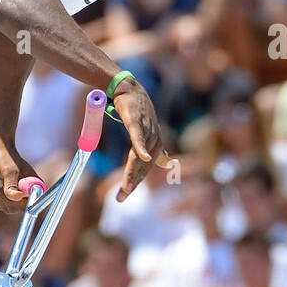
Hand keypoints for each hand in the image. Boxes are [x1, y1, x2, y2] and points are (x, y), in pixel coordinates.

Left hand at [0, 143, 37, 215]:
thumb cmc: (4, 158)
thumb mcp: (8, 171)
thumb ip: (11, 186)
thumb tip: (18, 197)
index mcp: (35, 185)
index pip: (33, 203)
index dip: (21, 204)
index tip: (8, 195)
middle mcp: (29, 192)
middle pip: (18, 208)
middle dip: (5, 199)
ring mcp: (18, 195)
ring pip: (8, 208)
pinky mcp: (8, 197)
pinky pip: (2, 206)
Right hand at [111, 78, 166, 199]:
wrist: (129, 88)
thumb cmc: (136, 110)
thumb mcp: (146, 131)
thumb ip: (152, 148)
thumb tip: (166, 163)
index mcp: (155, 144)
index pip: (145, 168)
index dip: (135, 182)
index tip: (123, 195)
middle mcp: (153, 139)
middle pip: (142, 166)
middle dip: (131, 183)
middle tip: (120, 198)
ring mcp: (146, 130)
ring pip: (138, 156)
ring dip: (132, 173)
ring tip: (125, 189)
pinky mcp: (136, 121)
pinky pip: (138, 136)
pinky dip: (141, 148)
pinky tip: (144, 158)